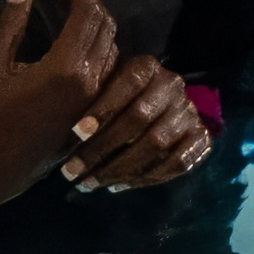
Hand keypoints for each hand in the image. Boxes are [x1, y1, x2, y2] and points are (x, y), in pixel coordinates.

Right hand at [0, 0, 123, 220]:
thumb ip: (11, 21)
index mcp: (67, 69)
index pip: (87, 11)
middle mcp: (90, 83)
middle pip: (104, 25)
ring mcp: (94, 100)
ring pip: (109, 47)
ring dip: (91, 20)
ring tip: (63, 2)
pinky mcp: (91, 112)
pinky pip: (106, 68)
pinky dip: (95, 44)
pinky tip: (72, 37)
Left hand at [63, 50, 212, 191]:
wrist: (162, 108)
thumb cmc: (115, 98)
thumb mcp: (102, 87)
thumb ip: (88, 93)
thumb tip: (52, 102)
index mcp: (147, 67)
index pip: (128, 84)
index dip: (103, 109)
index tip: (76, 134)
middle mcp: (172, 86)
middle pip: (140, 118)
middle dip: (102, 148)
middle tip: (72, 171)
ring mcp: (189, 113)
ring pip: (156, 144)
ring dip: (119, 169)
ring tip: (89, 183)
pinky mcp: (201, 138)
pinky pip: (176, 164)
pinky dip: (145, 178)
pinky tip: (117, 186)